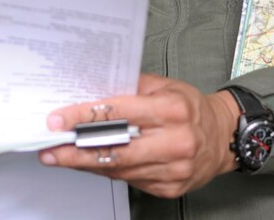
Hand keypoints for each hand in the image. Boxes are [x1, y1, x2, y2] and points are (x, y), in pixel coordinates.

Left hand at [39, 74, 239, 198]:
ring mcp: (174, 168)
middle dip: (76, 150)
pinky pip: (129, 180)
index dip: (84, 117)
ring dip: (85, 163)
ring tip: (60, 156)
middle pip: (116, 148)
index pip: (120, 112)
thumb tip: (90, 89)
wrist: (223, 136)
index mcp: (173, 110)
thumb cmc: (190, 107)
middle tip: (50, 148)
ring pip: (119, 168)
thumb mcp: (164, 86)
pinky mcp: (170, 187)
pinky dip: (105, 171)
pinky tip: (87, 164)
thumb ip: (129, 86)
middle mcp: (175, 141)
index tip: (58, 120)